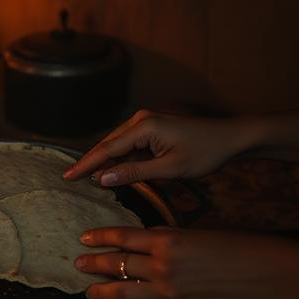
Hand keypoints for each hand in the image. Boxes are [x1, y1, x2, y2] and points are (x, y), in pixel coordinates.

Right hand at [63, 110, 247, 186]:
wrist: (231, 138)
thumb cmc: (205, 153)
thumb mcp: (170, 168)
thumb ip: (134, 173)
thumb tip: (102, 178)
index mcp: (143, 126)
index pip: (107, 148)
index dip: (86, 164)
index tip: (67, 176)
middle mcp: (140, 120)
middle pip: (108, 144)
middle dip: (91, 162)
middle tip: (70, 178)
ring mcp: (146, 123)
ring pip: (118, 146)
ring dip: (106, 162)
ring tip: (87, 179)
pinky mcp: (152, 129)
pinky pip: (130, 146)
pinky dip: (121, 160)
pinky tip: (113, 172)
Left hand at [75, 227, 298, 298]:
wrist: (265, 276)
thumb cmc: (236, 248)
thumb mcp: (196, 233)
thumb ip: (166, 238)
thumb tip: (144, 241)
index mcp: (166, 240)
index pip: (122, 236)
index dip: (100, 237)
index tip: (84, 238)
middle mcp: (162, 267)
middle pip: (116, 264)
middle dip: (93, 264)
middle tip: (78, 264)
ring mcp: (169, 296)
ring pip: (123, 294)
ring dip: (102, 292)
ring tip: (90, 292)